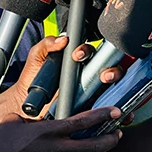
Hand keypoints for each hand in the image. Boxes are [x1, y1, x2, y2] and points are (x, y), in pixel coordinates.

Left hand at [0, 37, 125, 119]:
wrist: (28, 108)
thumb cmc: (32, 81)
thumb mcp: (36, 58)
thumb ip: (46, 44)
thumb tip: (62, 40)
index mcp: (78, 62)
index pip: (92, 52)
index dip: (88, 51)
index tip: (77, 55)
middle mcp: (89, 75)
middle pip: (111, 67)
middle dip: (112, 69)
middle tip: (104, 75)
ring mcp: (93, 92)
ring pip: (116, 86)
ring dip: (121, 86)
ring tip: (109, 86)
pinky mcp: (94, 109)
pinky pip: (113, 109)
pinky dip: (122, 110)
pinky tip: (121, 112)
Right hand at [0, 107, 122, 151]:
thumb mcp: (12, 121)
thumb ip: (29, 116)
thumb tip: (34, 114)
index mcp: (48, 131)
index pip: (82, 122)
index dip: (102, 115)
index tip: (116, 111)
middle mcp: (55, 149)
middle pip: (93, 146)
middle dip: (110, 140)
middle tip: (118, 133)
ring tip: (103, 147)